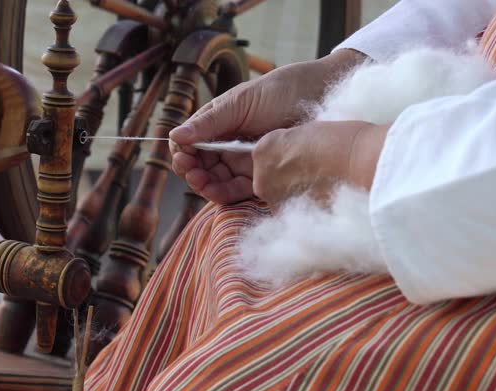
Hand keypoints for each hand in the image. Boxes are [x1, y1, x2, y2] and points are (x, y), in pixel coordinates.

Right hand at [170, 49, 365, 203]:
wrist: (320, 96)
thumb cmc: (280, 91)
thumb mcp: (240, 102)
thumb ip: (209, 122)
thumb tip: (175, 135)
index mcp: (216, 123)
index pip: (189, 143)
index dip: (183, 152)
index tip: (184, 156)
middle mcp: (226, 143)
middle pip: (199, 166)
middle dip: (191, 172)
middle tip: (192, 173)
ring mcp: (242, 160)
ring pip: (215, 181)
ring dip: (204, 186)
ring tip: (203, 184)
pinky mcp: (260, 174)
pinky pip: (237, 190)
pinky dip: (225, 195)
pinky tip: (219, 193)